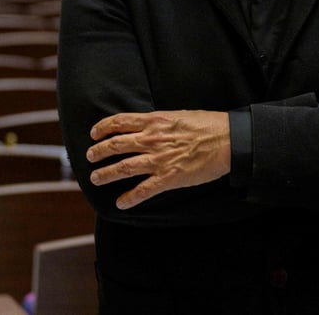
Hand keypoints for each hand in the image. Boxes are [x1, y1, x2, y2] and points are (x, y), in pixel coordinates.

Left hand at [86, 110, 230, 209]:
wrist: (228, 141)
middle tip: (90, 157)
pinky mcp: (169, 178)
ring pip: (123, 167)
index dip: (102, 128)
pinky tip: (121, 203)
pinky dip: (129, 198)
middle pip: (115, 145)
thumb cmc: (208, 126)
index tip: (94, 134)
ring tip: (96, 178)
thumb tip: (146, 125)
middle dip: (98, 152)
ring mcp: (159, 160)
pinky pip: (143, 190)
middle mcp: (152, 139)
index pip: (119, 122)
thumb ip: (158, 122)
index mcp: (154, 121)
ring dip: (106, 174)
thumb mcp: (178, 115)